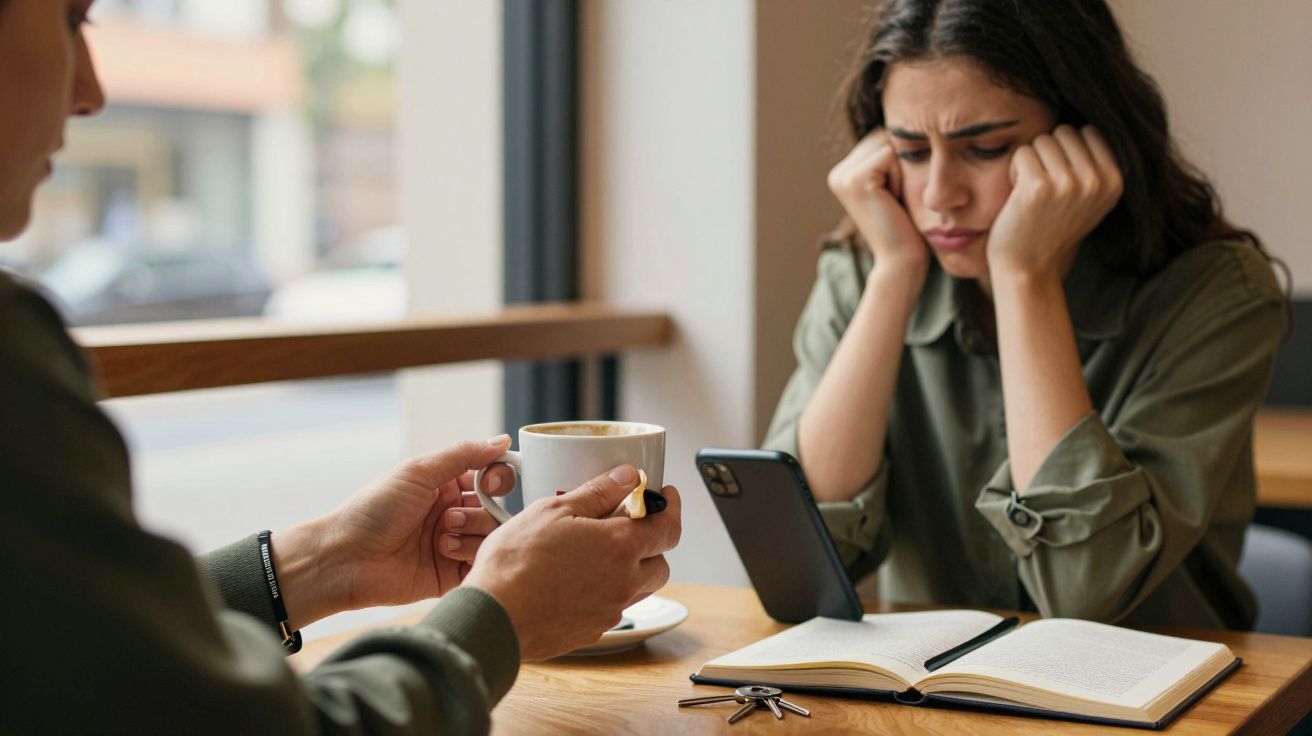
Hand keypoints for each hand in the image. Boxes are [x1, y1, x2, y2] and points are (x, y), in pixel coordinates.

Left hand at [271, 436, 518, 627]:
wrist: (346, 558)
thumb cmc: (374, 510)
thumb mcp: (418, 472)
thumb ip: (463, 455)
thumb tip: (502, 440)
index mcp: (444, 486)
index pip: (490, 477)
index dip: (497, 478)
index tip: (490, 483)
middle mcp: (452, 513)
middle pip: (495, 508)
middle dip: (480, 511)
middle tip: (450, 516)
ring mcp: (453, 544)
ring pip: (491, 536)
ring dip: (471, 532)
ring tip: (442, 538)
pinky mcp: (451, 575)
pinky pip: (481, 564)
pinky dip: (470, 555)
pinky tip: (444, 553)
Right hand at [461, 465, 681, 660]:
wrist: (493, 617)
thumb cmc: (517, 561)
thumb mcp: (555, 510)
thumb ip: (598, 492)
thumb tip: (628, 476)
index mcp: (620, 547)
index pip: (668, 527)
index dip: (671, 507)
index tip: (666, 495)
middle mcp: (624, 582)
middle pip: (661, 563)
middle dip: (654, 543)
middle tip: (632, 525)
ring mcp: (610, 611)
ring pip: (639, 588)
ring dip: (632, 569)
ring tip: (601, 553)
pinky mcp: (593, 631)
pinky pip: (613, 607)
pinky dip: (607, 591)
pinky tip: (579, 580)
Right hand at [827, 128, 929, 279]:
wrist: (901, 262)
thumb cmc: (908, 227)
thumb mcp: (898, 186)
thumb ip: (893, 158)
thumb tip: (906, 122)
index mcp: (845, 173)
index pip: (883, 139)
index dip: (902, 161)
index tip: (898, 196)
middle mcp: (838, 173)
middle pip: (885, 136)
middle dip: (902, 162)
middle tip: (898, 199)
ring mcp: (842, 176)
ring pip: (888, 143)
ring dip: (903, 168)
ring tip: (896, 199)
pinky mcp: (854, 180)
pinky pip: (890, 154)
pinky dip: (901, 175)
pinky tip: (895, 199)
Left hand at [986, 125, 1122, 282]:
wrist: (1027, 267)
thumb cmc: (1052, 227)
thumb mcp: (1090, 197)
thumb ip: (1097, 163)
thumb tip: (1101, 116)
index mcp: (1116, 180)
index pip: (1088, 131)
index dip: (1067, 152)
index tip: (1062, 183)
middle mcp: (1097, 181)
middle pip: (1064, 132)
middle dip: (1049, 155)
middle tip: (1044, 190)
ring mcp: (1069, 183)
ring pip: (1042, 140)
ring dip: (1031, 163)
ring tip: (1033, 194)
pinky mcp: (1038, 187)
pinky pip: (1022, 153)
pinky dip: (1014, 171)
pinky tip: (1018, 197)